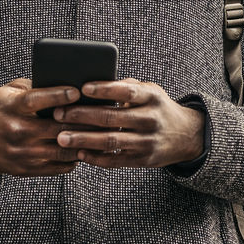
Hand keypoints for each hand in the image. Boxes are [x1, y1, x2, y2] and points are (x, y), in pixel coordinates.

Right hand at [0, 78, 95, 175]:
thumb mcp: (6, 92)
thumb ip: (33, 87)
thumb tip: (63, 84)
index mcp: (12, 107)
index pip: (38, 100)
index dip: (59, 95)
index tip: (77, 91)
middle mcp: (18, 131)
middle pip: (58, 128)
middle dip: (83, 122)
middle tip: (104, 114)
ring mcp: (23, 153)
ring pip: (63, 149)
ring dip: (84, 142)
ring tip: (101, 134)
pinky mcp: (27, 169)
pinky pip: (59, 166)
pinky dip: (74, 158)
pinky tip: (85, 149)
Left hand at [51, 78, 204, 168]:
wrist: (186, 135)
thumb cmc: (157, 107)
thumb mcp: (149, 91)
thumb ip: (125, 86)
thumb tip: (93, 84)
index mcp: (152, 97)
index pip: (126, 91)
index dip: (105, 89)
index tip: (82, 88)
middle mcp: (151, 120)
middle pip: (112, 118)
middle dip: (82, 116)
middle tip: (58, 114)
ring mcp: (147, 142)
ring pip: (111, 141)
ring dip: (83, 139)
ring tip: (61, 137)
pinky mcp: (143, 160)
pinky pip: (116, 160)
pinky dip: (95, 157)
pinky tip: (79, 153)